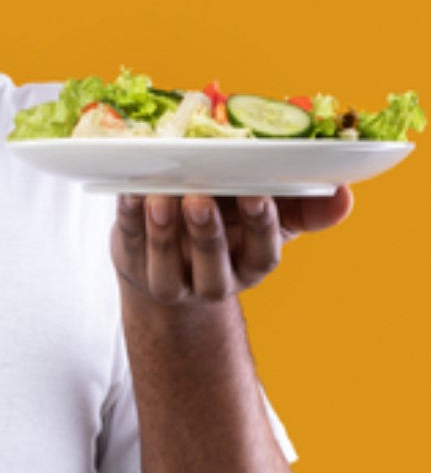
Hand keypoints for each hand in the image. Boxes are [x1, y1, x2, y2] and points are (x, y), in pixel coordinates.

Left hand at [111, 187, 353, 304]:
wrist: (171, 261)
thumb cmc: (228, 224)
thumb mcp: (265, 216)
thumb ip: (301, 205)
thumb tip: (345, 193)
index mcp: (250, 264)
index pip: (261, 254)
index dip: (260, 226)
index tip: (255, 194)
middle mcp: (213, 279)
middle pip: (213, 264)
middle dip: (208, 233)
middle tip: (199, 199)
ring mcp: (170, 277)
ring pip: (166, 262)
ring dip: (163, 230)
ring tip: (158, 197)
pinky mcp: (132, 261)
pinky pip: (129, 243)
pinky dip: (127, 219)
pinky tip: (128, 194)